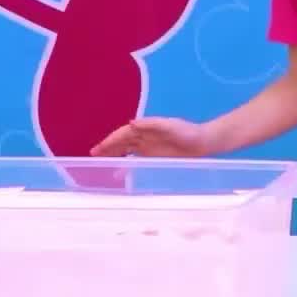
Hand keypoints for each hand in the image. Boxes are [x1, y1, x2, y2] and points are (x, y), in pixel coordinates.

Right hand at [90, 116, 213, 157]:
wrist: (204, 142)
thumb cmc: (188, 132)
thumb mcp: (171, 126)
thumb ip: (152, 124)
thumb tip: (132, 122)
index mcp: (146, 128)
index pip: (123, 134)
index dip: (109, 141)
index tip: (97, 149)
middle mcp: (145, 137)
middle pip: (121, 142)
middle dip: (107, 148)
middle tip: (92, 158)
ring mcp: (149, 147)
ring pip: (126, 151)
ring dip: (114, 156)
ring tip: (101, 165)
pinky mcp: (155, 156)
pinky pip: (135, 160)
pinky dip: (126, 165)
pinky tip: (120, 174)